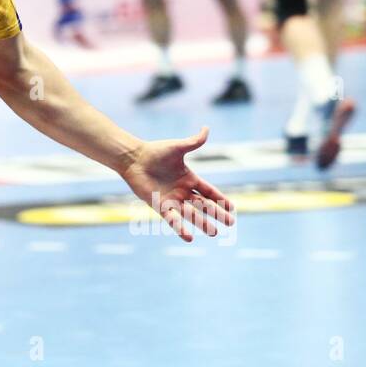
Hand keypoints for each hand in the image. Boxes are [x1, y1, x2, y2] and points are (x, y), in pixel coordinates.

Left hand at [119, 127, 234, 241]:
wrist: (133, 158)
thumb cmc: (154, 151)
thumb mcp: (178, 147)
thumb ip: (194, 142)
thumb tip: (206, 129)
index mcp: (188, 178)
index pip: (209, 191)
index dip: (220, 199)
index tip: (232, 208)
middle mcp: (182, 191)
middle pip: (203, 205)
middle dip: (216, 213)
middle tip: (230, 223)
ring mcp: (171, 199)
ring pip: (191, 214)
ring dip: (202, 223)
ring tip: (214, 233)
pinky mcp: (160, 205)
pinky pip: (172, 219)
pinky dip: (180, 228)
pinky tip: (189, 237)